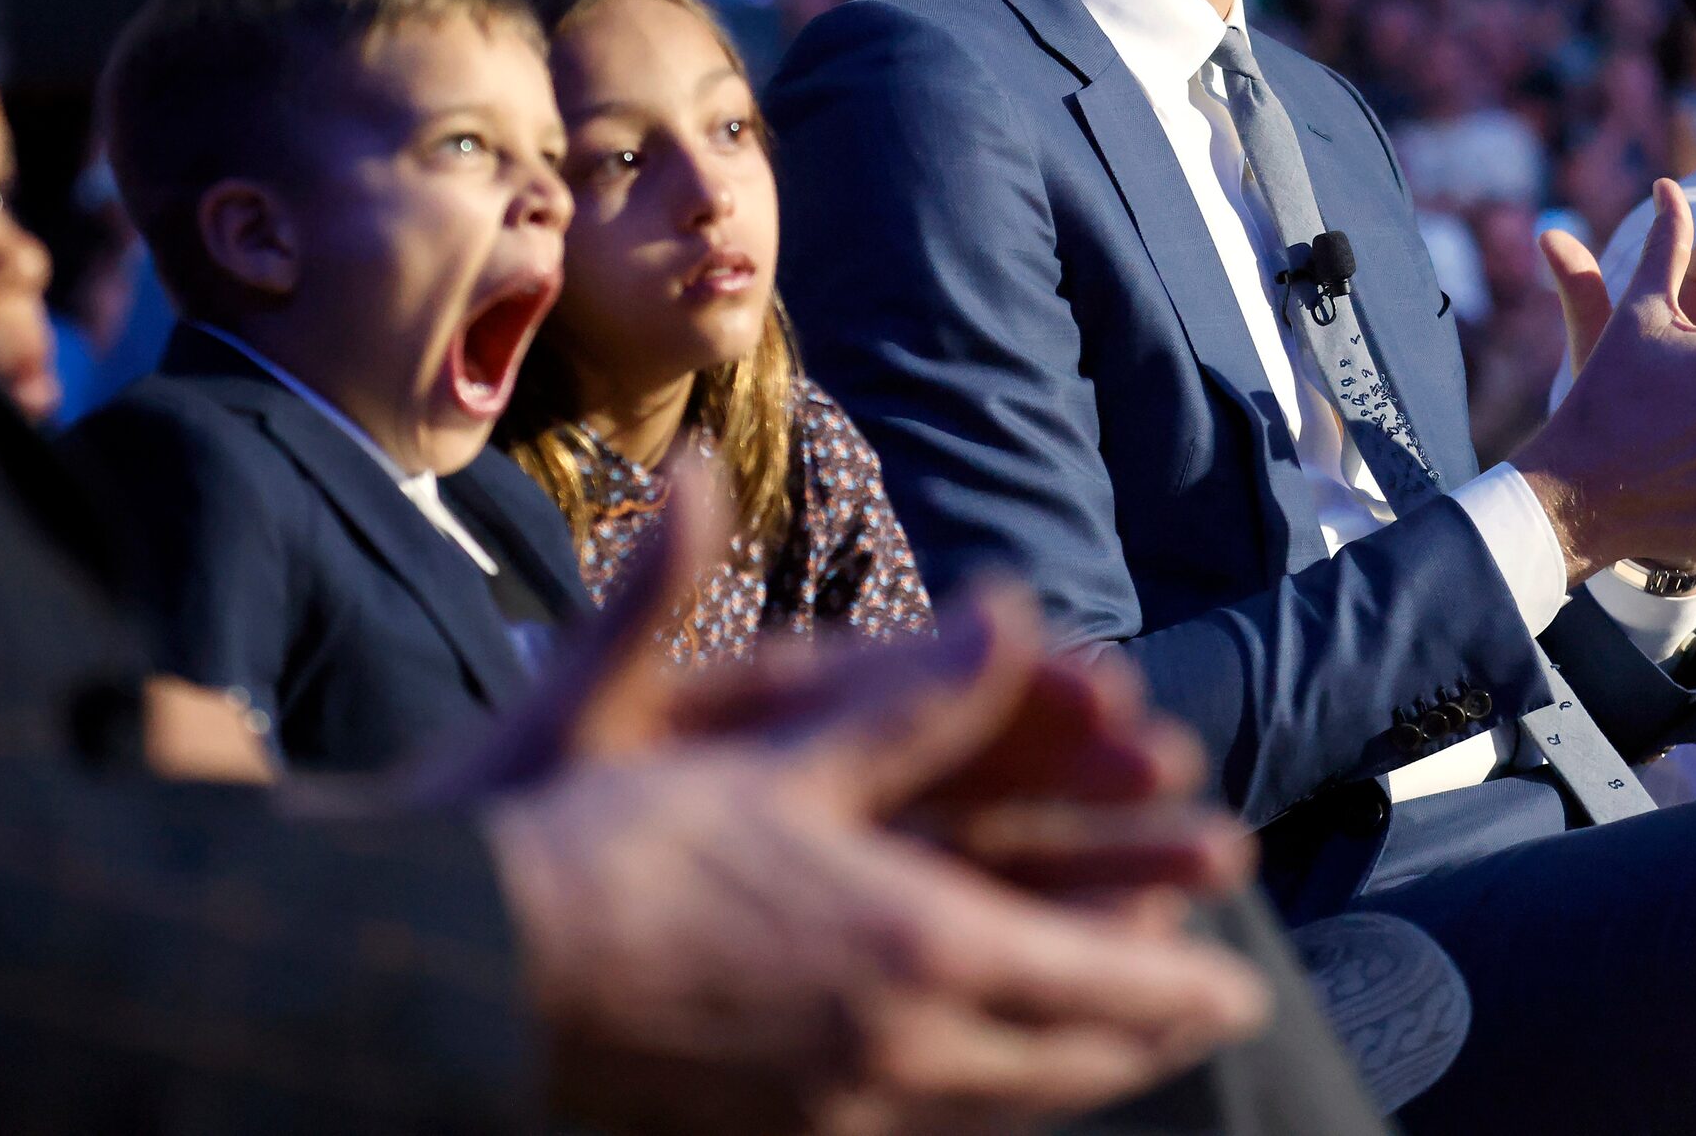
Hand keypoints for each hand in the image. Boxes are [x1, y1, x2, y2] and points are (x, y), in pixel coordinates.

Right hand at [485, 594, 1268, 1134]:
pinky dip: (982, 1107)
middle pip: (1065, 1064)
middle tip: (1206, 1017)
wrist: (459, 981)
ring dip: (1072, 1077)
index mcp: (919, 948)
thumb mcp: (775, 752)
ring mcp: (835, 1116)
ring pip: (999, 1111)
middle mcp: (900, 1053)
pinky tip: (975, 1089)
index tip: (1236, 987)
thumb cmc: (611, 849)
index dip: (1176, 985)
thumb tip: (1012, 611)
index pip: (1095, 980)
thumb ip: (911, 695)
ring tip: (1110, 1058)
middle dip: (1146, 1037)